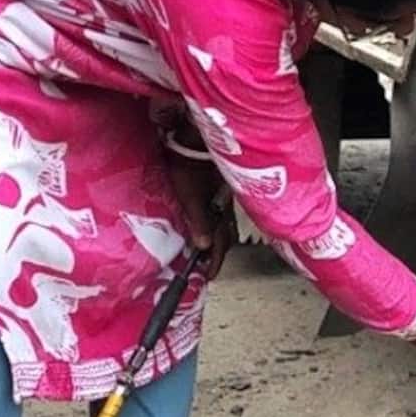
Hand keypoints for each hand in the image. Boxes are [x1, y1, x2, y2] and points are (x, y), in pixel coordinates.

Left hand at [166, 146, 233, 276]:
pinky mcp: (218, 189)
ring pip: (224, 225)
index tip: (208, 276)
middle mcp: (226, 207)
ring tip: (207, 250)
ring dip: (217, 240)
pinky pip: (220, 213)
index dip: (214, 262)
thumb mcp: (190, 197)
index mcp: (220, 211)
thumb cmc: (189, 167)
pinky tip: (208, 224)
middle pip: (225, 237)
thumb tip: (203, 245)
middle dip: (217, 254)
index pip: (220, 244)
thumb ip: (199, 221)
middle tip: (207, 266)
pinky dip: (214, 224)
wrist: (194, 140)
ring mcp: (224, 197)